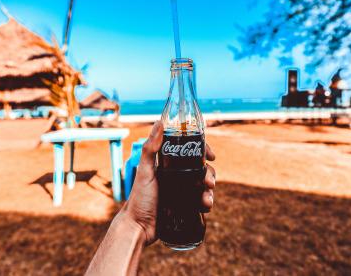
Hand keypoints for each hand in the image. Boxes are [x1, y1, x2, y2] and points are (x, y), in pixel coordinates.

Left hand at [121, 121, 215, 244]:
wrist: (139, 228)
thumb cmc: (139, 198)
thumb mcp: (145, 171)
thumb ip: (150, 148)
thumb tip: (159, 122)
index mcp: (167, 164)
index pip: (189, 151)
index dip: (203, 150)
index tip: (212, 155)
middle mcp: (175, 175)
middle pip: (200, 168)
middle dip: (209, 174)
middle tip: (209, 183)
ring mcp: (181, 190)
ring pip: (203, 184)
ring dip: (209, 190)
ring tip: (207, 199)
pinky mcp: (185, 205)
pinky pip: (200, 200)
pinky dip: (206, 202)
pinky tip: (205, 207)